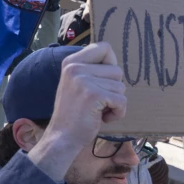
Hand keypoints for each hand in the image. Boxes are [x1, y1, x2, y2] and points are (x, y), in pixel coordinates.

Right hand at [29, 42, 125, 181]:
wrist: (62, 136)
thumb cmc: (74, 113)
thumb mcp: (76, 83)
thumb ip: (91, 70)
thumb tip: (114, 62)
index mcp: (71, 62)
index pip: (104, 47)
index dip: (111, 63)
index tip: (103, 80)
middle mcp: (75, 67)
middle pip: (117, 71)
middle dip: (114, 89)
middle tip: (97, 101)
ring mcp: (83, 80)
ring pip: (121, 87)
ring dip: (115, 103)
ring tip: (97, 110)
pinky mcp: (93, 95)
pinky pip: (122, 101)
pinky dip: (117, 113)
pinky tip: (101, 117)